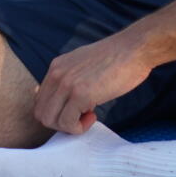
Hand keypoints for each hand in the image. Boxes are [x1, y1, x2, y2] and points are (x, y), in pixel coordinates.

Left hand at [32, 32, 151, 134]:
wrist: (135, 49)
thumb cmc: (116, 59)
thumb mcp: (84, 64)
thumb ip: (70, 78)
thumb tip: (62, 100)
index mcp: (56, 67)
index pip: (40, 101)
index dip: (56, 112)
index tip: (75, 111)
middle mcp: (56, 74)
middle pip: (41, 113)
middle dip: (60, 122)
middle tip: (81, 117)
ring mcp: (67, 84)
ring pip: (50, 121)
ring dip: (69, 126)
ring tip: (89, 116)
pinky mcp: (81, 94)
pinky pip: (68, 123)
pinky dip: (79, 127)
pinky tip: (94, 116)